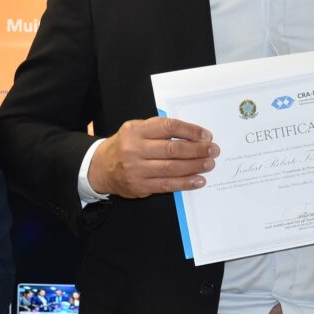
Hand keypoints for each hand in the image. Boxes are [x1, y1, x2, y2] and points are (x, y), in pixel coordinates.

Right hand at [87, 116, 217, 198]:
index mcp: (135, 130)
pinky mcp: (140, 186)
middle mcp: (134, 149)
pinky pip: (167, 185)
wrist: (101, 168)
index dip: (190, 131)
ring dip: (194, 166)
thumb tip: (193, 135)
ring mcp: (136, 169)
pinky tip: (198, 180)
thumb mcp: (136, 129)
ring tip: (209, 164)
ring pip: (172, 168)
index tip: (206, 135)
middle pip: (173, 149)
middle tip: (212, 150)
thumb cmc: (124, 146)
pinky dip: (185, 183)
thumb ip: (159, 130)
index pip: (168, 127)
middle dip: (197, 150)